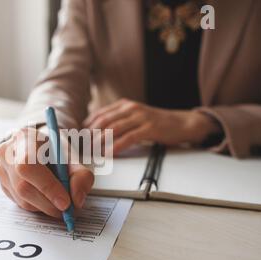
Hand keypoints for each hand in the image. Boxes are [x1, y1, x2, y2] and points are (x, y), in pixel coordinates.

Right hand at [0, 127, 93, 217]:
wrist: (40, 147)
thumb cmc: (56, 152)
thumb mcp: (73, 158)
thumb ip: (81, 176)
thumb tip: (76, 200)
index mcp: (24, 138)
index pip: (28, 165)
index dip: (47, 187)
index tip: (66, 203)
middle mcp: (7, 152)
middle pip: (23, 186)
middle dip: (49, 203)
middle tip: (68, 210)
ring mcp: (1, 169)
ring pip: (22, 199)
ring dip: (45, 207)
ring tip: (60, 203)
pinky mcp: (2, 185)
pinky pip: (20, 203)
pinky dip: (38, 206)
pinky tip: (47, 198)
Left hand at [83, 99, 220, 154]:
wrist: (182, 123)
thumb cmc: (155, 124)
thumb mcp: (133, 119)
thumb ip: (117, 123)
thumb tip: (95, 136)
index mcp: (123, 105)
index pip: (98, 114)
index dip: (86, 127)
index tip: (78, 139)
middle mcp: (130, 108)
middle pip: (103, 121)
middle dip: (90, 136)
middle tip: (83, 148)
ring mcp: (140, 117)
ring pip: (113, 129)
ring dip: (100, 142)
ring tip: (92, 152)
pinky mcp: (149, 128)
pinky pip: (129, 138)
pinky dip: (116, 146)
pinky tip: (109, 153)